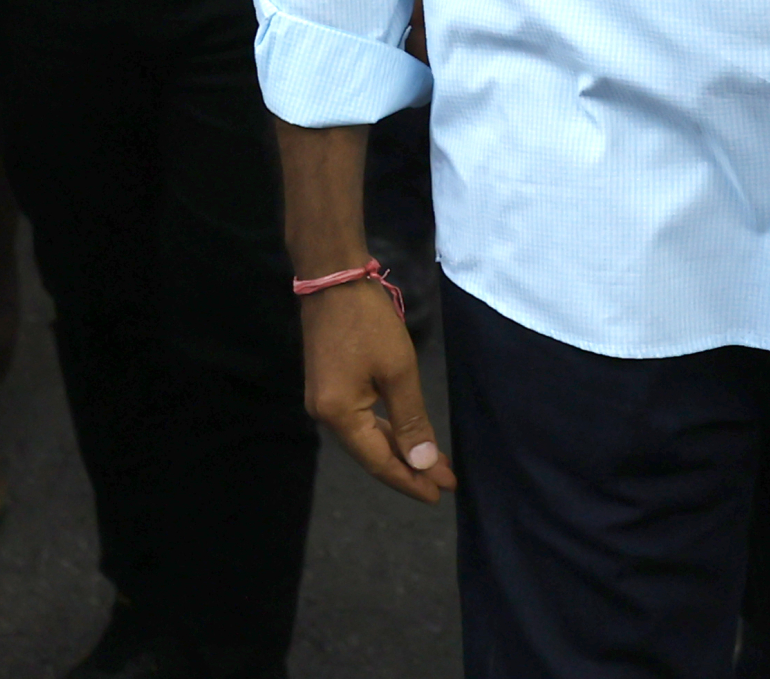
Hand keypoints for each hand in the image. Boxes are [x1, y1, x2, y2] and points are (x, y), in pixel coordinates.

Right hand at [301, 276, 453, 503]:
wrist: (332, 277)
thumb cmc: (367, 322)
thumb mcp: (397, 370)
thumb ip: (410, 419)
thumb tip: (422, 463)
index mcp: (339, 415)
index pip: (379, 461)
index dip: (410, 480)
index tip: (442, 493)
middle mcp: (325, 415)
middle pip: (371, 453)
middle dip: (409, 467)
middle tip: (445, 480)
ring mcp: (324, 401)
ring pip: (366, 437)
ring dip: (398, 450)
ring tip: (431, 463)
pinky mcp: (328, 386)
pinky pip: (360, 420)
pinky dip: (384, 430)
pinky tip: (403, 435)